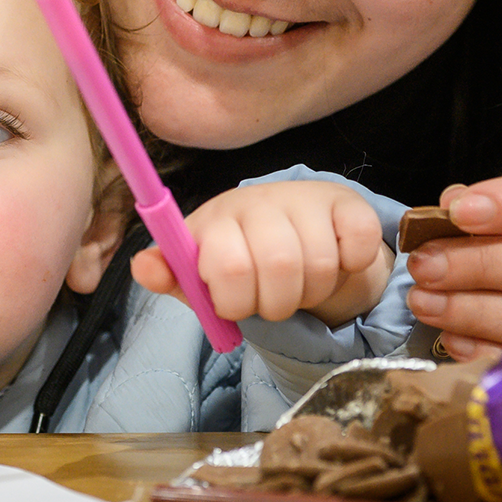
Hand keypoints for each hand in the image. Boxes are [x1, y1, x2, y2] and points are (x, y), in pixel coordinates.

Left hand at [131, 180, 390, 325]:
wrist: (297, 229)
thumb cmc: (242, 258)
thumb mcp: (201, 274)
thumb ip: (172, 275)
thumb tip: (143, 268)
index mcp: (217, 219)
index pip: (226, 265)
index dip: (234, 300)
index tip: (234, 303)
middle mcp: (258, 200)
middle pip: (278, 265)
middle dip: (276, 302)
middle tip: (271, 299)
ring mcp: (304, 198)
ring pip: (318, 264)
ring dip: (312, 292)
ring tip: (299, 285)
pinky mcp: (349, 203)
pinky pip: (358, 246)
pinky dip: (351, 268)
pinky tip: (336, 262)